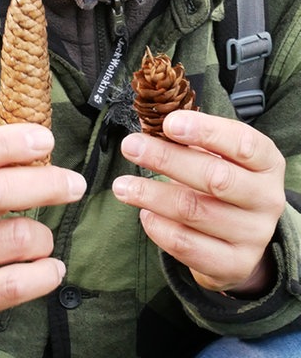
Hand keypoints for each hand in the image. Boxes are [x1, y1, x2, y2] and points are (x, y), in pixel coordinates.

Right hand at [0, 124, 85, 357]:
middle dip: (44, 183)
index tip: (44, 139)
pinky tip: (50, 269)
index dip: (5, 142)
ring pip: (14, 238)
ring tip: (42, 240)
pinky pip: (16, 284)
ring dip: (43, 236)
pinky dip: (45, 274)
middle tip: (73, 183)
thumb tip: (31, 146)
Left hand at [113, 109, 285, 294]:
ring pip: (195, 211)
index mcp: (265, 163)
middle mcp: (266, 199)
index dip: (206, 131)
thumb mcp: (217, 154)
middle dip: (166, 159)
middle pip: (215, 177)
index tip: (169, 124)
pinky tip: (145, 214)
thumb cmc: (221, 177)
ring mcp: (253, 234)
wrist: (241, 235)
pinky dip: (159, 227)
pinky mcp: (235, 263)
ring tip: (122, 186)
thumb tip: (149, 124)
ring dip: (151, 194)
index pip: (243, 144)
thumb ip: (190, 140)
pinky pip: (187, 245)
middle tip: (130, 147)